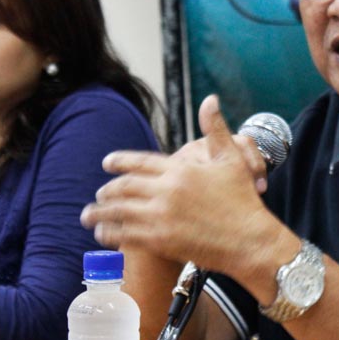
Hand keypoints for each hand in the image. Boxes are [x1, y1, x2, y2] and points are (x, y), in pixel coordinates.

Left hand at [81, 95, 280, 276]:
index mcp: (180, 168)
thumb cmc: (243, 200)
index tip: (106, 163)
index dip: (120, 161)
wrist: (250, 240)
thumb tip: (210, 99)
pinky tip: (103, 235)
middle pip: (125, 187)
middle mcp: (167, 190)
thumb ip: (216, 129)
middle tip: (98, 195)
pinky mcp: (161, 240)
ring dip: (101, 213)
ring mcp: (162, 216)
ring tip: (88, 216)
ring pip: (120, 211)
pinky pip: (127, 235)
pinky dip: (111, 234)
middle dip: (108, 191)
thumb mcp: (231, 158)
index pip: (140, 161)